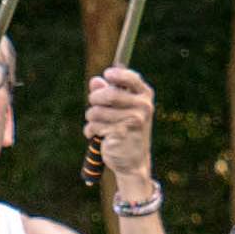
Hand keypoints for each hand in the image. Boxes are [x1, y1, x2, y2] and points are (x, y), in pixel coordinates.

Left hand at [85, 66, 155, 182]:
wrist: (133, 159)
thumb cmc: (125, 129)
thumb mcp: (119, 107)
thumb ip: (108, 91)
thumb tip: (95, 81)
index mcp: (144, 96)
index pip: (131, 78)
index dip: (117, 74)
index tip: (107, 74)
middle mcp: (143, 106)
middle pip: (109, 94)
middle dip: (94, 99)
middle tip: (94, 105)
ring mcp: (134, 120)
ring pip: (96, 111)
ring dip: (90, 118)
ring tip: (97, 124)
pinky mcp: (122, 133)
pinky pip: (94, 125)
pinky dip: (90, 130)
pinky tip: (97, 135)